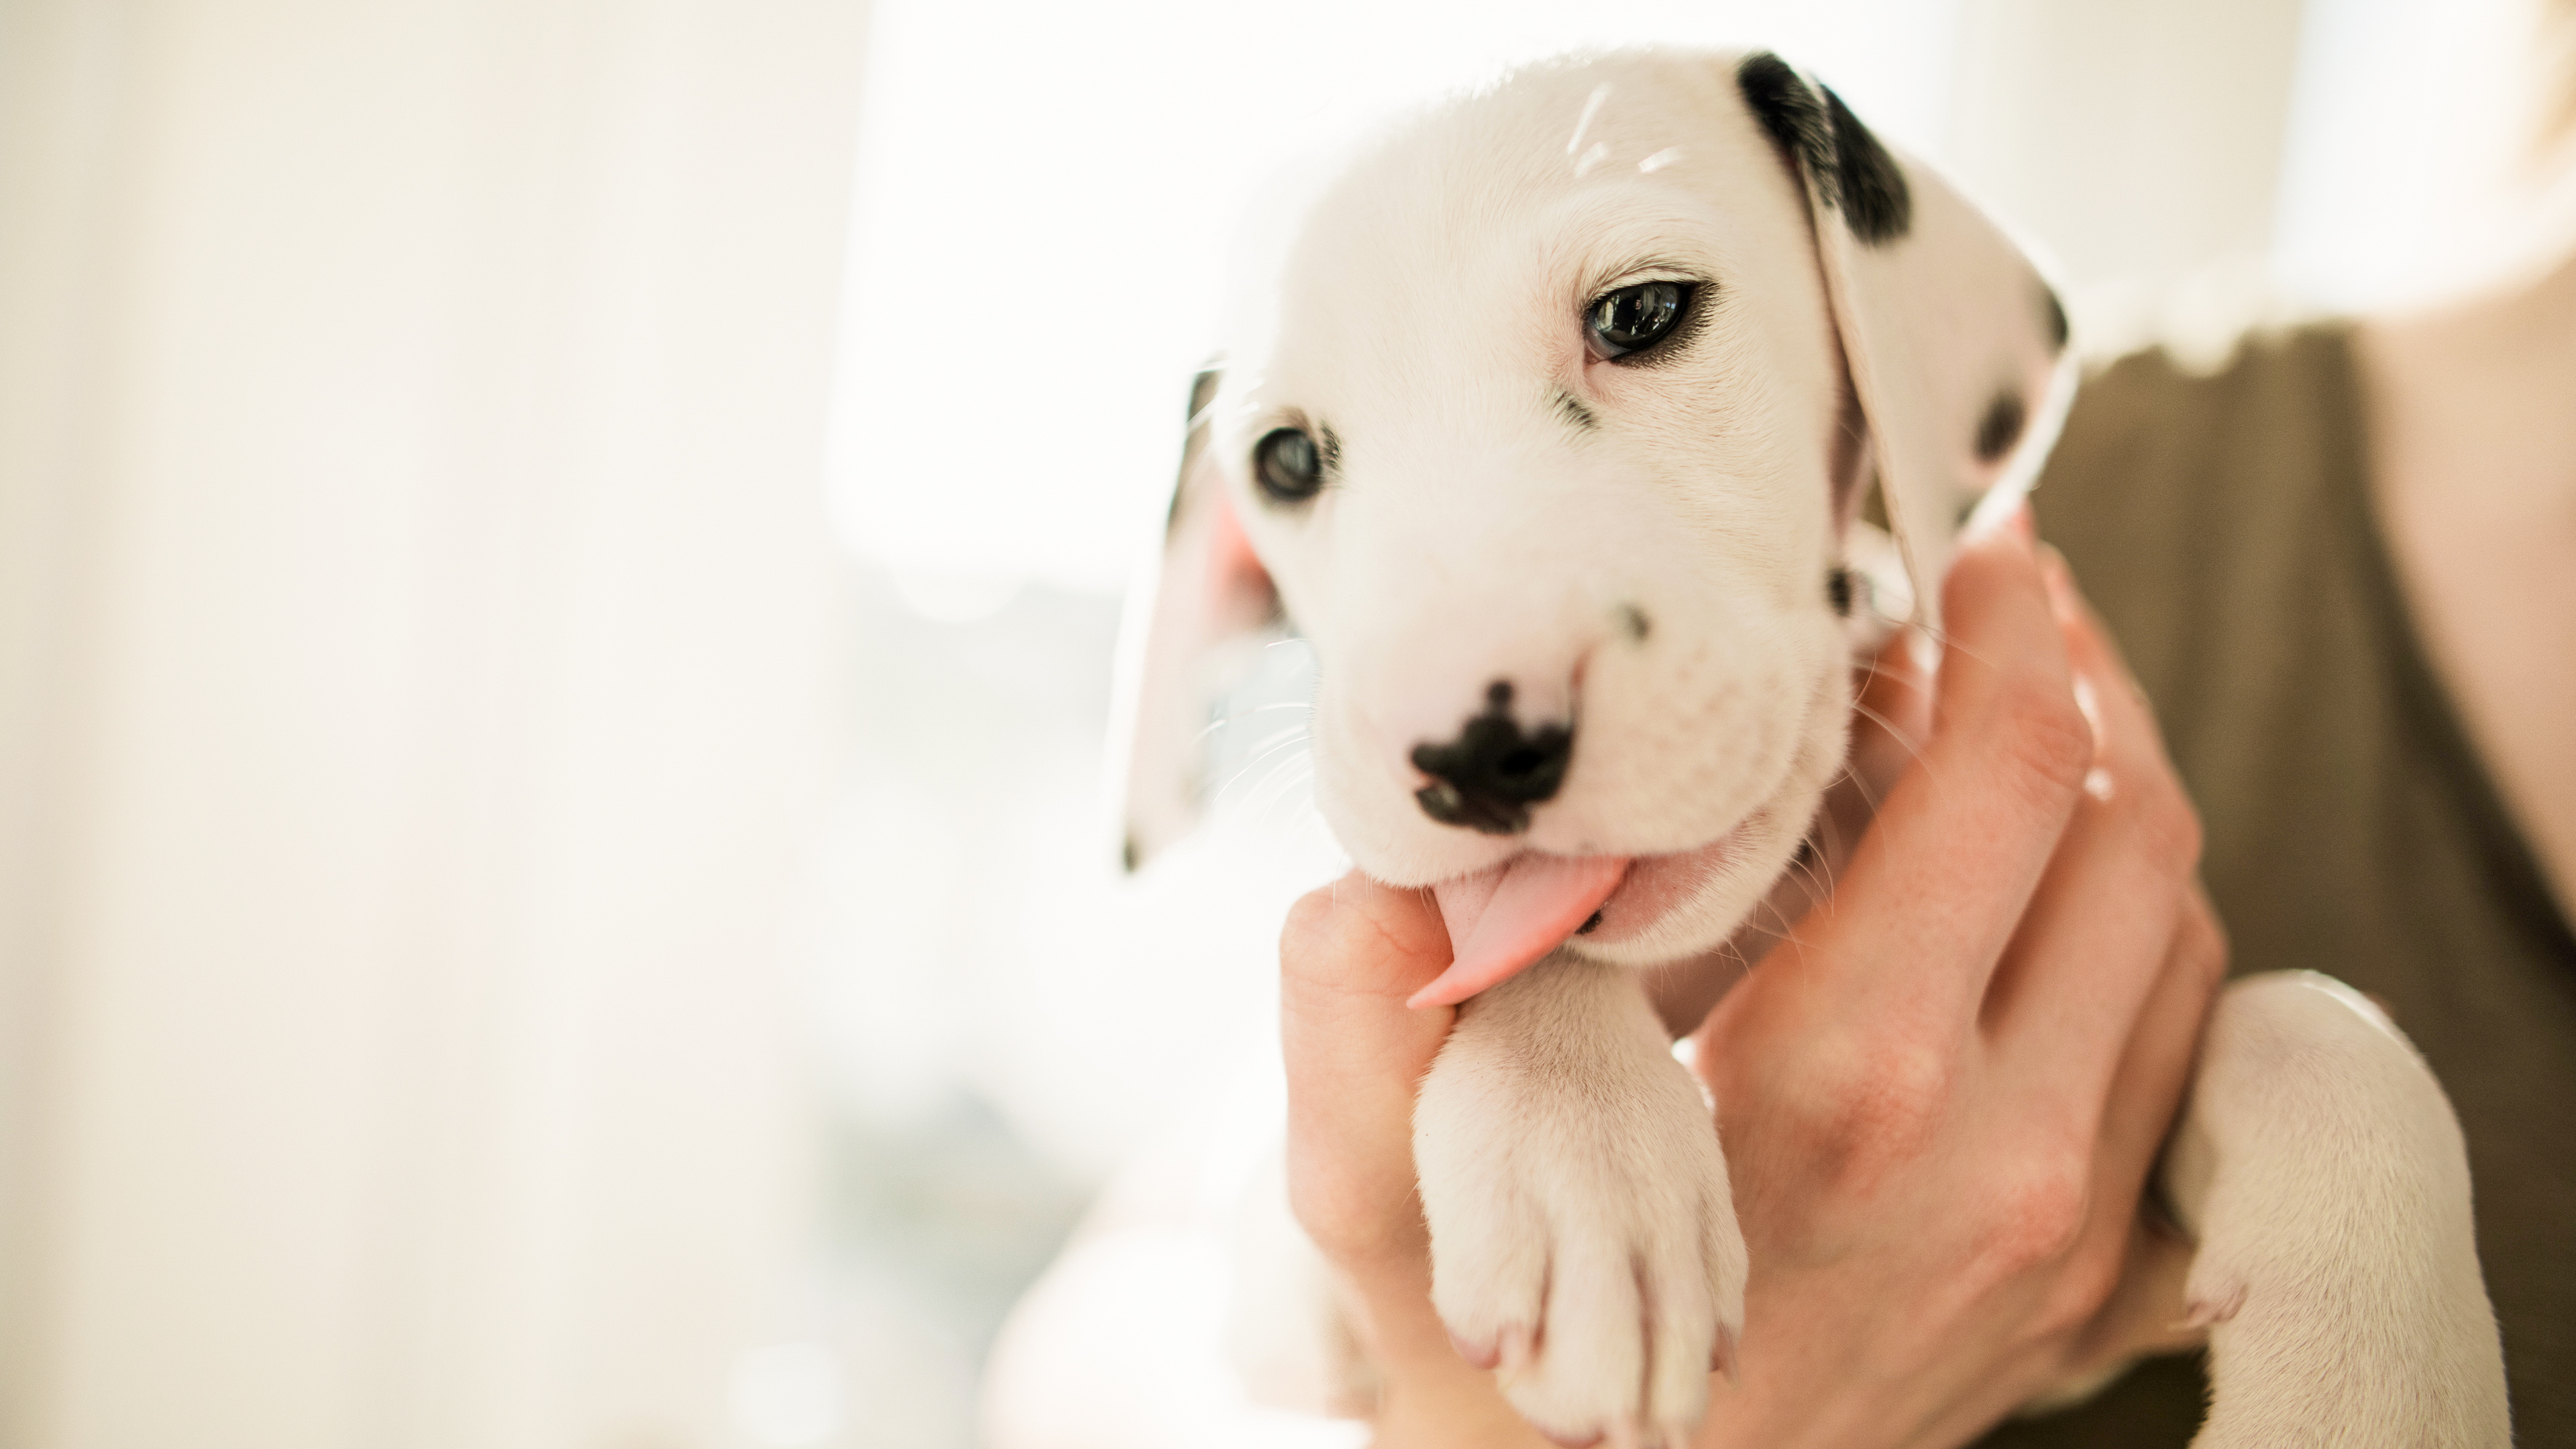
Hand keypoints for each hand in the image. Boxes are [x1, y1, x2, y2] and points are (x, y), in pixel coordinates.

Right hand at [1278, 514, 2224, 1448]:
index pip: (2006, 786)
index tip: (1975, 546)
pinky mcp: (2094, 1293)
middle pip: (2133, 836)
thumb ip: (1352, 1042)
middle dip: (2087, 680)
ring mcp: (2071, 1236)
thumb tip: (1371, 882)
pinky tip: (2050, 896)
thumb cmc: (1507, 1382)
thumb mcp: (1386, 1221)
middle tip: (2013, 595)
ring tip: (2033, 716)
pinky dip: (2141, 942)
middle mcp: (2002, 1158)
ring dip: (2123, 801)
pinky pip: (2187, 1067)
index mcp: (1845, 1091)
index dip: (2009, 632)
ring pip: (2183, 942)